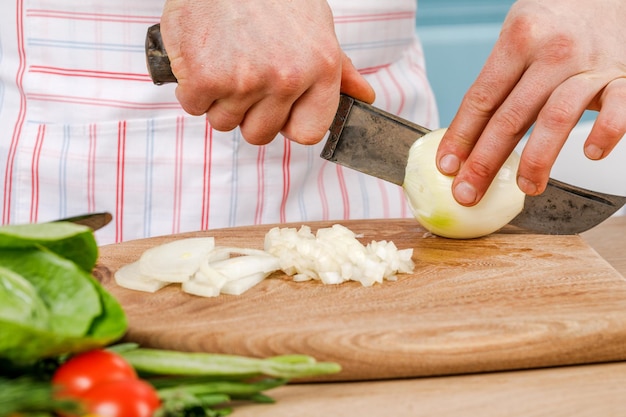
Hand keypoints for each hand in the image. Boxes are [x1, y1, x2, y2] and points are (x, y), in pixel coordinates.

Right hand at [160, 0, 374, 144]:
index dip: (287, 122)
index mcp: (321, 68)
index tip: (276, 107)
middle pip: (259, 134)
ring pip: (224, 122)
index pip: (308, 133)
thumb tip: (365, 96)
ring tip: (223, 57)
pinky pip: (194, 107)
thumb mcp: (316, 25)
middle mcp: (287, 78)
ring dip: (218, 98)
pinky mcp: (205, 78)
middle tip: (242, 72)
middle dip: (247, 111)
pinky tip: (202, 55)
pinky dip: (191, 87)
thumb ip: (339, 69)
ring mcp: (245, 81)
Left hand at [436, 0, 625, 205]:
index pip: (481, 99)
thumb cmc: (554, 21)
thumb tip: (463, 137)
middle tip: (468, 193)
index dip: (461, 137)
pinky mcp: (624, 77)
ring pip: (557, 118)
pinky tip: (590, 154)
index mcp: (518, 39)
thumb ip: (498, 80)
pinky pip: (618, 108)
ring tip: (525, 187)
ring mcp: (589, 65)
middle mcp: (553, 51)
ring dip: (538, 159)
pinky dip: (605, 132)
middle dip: (485, 162)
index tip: (447, 167)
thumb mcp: (517, 35)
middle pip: (511, 116)